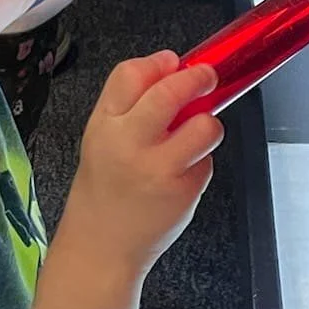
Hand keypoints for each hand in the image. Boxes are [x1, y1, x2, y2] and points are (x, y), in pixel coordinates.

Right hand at [68, 51, 223, 275]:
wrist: (101, 247)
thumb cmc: (104, 189)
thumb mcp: (100, 137)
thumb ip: (130, 103)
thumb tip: (171, 66)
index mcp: (105, 125)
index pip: (130, 74)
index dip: (158, 62)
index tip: (174, 62)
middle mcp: (130, 144)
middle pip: (170, 93)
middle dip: (197, 78)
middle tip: (207, 77)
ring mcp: (159, 169)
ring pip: (203, 126)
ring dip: (208, 124)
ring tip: (196, 133)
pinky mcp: (183, 192)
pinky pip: (206, 162)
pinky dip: (200, 162)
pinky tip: (182, 174)